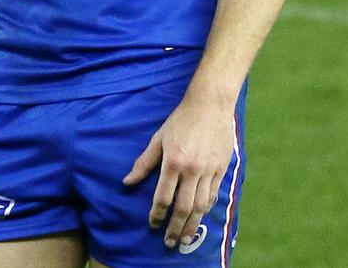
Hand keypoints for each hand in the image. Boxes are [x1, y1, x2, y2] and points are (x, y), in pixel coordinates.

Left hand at [122, 91, 234, 248]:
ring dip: (192, 225)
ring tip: (186, 238)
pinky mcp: (221, 169)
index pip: (163, 196)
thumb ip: (144, 162)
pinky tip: (200, 216)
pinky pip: (213, 195)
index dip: (156, 214)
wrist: (210, 105)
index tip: (152, 224)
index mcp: (173, 161)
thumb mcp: (159, 138)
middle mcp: (191, 170)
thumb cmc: (181, 119)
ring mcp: (208, 170)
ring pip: (200, 206)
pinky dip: (206, 209)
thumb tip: (127, 182)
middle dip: (175, 228)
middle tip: (170, 242)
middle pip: (183, 207)